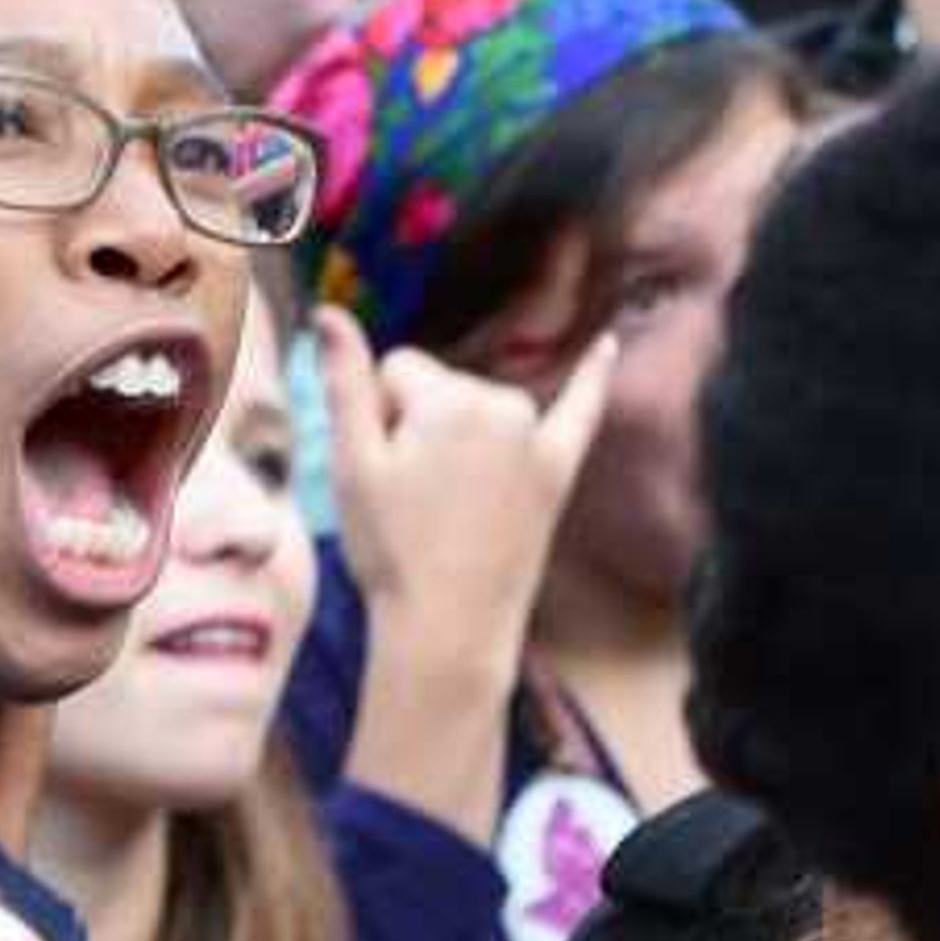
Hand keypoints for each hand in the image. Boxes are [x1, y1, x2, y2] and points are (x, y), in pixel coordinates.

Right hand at [319, 304, 615, 840]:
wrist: (449, 628)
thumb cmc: (392, 550)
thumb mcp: (351, 464)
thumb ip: (343, 381)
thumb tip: (329, 312)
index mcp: (448, 398)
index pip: (395, 371)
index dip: (378, 418)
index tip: (382, 471)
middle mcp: (502, 404)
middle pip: (439, 388)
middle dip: (418, 428)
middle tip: (414, 500)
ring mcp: (537, 437)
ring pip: (479, 407)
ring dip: (459, 441)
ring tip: (448, 507)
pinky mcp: (559, 471)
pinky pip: (580, 410)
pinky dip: (594, 378)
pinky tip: (610, 345)